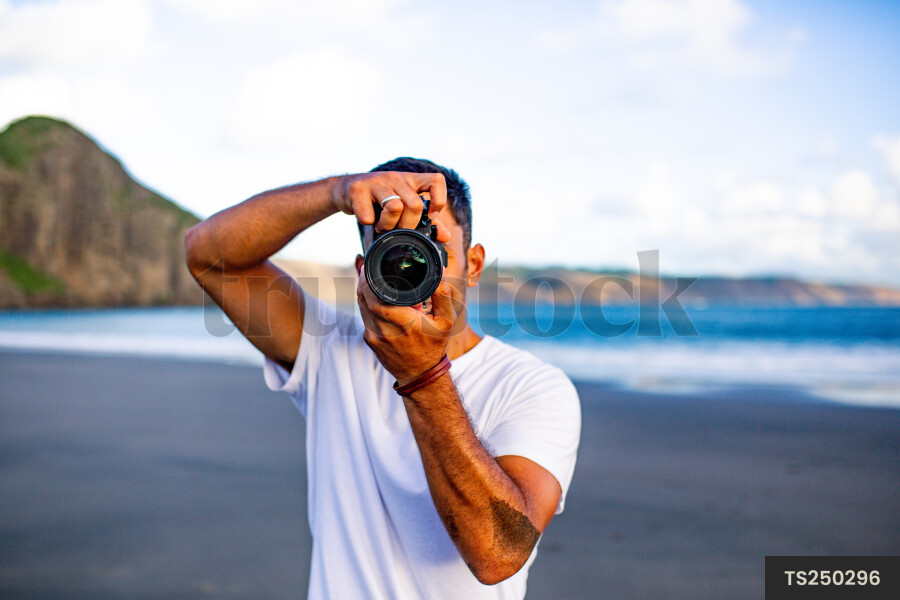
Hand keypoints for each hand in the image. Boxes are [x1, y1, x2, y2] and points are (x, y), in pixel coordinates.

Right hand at [331, 171, 450, 241]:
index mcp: (410, 180)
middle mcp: (396, 177)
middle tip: (396, 229)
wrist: (344, 190)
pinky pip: (368, 215)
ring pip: (394, 207)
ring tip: (381, 226)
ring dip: (388, 225)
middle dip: (407, 225)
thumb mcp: (401, 206)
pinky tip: (366, 220)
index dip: (439, 200)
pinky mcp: (357, 189)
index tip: (430, 216)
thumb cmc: (377, 200)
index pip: (436, 181)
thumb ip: (423, 220)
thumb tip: (446, 236)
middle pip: (414, 204)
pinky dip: (368, 223)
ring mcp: (376, 181)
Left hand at [357, 269, 457, 385]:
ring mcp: (374, 337)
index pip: (376, 299)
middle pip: (364, 300)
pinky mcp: (369, 341)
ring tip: (369, 278)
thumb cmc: (434, 346)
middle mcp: (385, 331)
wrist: (420, 374)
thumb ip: (443, 295)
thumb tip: (440, 272)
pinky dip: (366, 305)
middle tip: (367, 268)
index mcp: (404, 323)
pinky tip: (373, 297)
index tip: (370, 268)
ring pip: (361, 308)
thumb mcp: (447, 321)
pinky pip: (364, 317)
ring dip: (363, 291)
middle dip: (363, 282)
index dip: (368, 282)